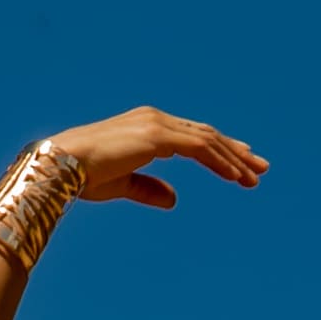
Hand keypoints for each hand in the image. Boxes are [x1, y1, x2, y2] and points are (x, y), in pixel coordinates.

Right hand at [51, 106, 268, 210]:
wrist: (61, 165)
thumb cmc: (83, 176)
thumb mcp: (123, 184)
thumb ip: (149, 189)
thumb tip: (175, 200)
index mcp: (147, 127)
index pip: (193, 136)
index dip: (219, 150)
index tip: (240, 163)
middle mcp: (156, 119)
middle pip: (206, 135)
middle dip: (235, 152)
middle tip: (259, 168)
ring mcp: (157, 125)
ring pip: (207, 140)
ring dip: (233, 159)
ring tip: (254, 177)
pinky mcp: (157, 136)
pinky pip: (198, 148)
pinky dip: (219, 161)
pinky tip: (235, 175)